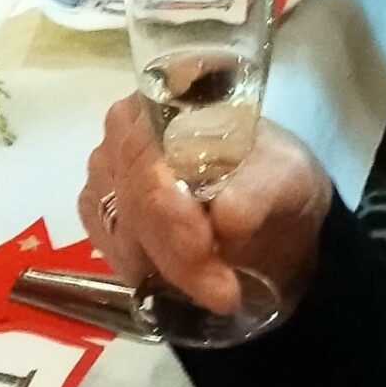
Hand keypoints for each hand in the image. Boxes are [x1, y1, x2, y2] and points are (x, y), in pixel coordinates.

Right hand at [78, 98, 330, 317]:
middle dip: (175, 252)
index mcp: (168, 95)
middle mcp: (126, 125)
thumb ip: (259, 190)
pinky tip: (178, 279)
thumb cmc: (274, 177)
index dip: (169, 206)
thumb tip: (227, 215)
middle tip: (223, 291)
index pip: (149, 152)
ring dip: (164, 268)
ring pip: (117, 225)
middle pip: (132, 195)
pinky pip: (106, 242)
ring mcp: (107, 165)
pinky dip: (140, 267)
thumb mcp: (286, 176)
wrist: (269, 209)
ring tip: (217, 289)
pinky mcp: (98, 206)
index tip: (205, 247)